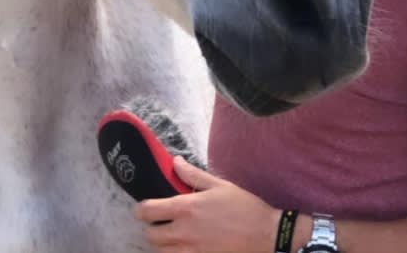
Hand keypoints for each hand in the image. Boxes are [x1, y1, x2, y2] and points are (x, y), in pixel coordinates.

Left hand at [135, 156, 279, 252]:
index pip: (149, 211)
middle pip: (151, 236)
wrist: (265, 234)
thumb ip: (192, 175)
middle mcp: (184, 232)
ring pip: (161, 252)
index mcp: (186, 208)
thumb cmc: (243, 206)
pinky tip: (184, 247)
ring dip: (162, 244)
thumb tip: (174, 162)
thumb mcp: (218, 185)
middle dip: (152, 228)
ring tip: (172, 235)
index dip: (141, 209)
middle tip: (160, 222)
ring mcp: (191, 252)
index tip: (143, 208)